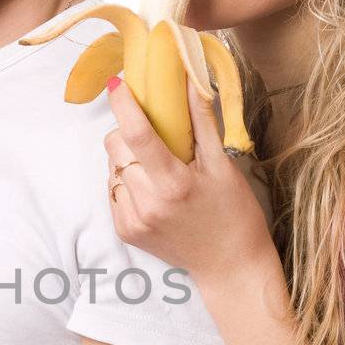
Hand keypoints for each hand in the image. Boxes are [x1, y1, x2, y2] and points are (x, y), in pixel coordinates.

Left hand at [104, 75, 276, 286]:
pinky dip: (126, 181)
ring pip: (110, 167)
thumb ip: (202, 123)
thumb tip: (190, 79)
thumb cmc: (233, 213)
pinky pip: (111, 190)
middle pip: (115, 147)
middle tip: (154, 137)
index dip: (124, 104)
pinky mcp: (124, 231)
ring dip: (127, 158)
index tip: (118, 84)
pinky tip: (151, 189)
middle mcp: (147, 205)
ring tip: (156, 169)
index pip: (137, 135)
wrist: (229, 265)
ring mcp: (132, 221)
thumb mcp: (224, 166)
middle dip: (127, 132)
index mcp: (174, 185)